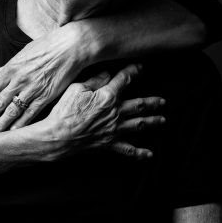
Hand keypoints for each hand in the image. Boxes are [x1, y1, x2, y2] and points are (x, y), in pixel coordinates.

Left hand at [0, 23, 87, 133]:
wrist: (69, 47)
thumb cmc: (47, 46)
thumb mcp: (24, 52)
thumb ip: (9, 65)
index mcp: (12, 68)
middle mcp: (19, 80)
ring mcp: (32, 89)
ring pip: (12, 111)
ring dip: (0, 124)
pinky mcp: (45, 96)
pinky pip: (30, 113)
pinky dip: (21, 124)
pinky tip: (13, 132)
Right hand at [41, 64, 164, 159]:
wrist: (59, 136)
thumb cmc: (65, 111)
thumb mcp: (76, 88)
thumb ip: (94, 80)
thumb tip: (107, 74)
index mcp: (107, 96)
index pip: (124, 80)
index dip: (133, 72)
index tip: (140, 68)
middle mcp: (115, 113)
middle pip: (139, 105)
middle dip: (152, 102)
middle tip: (162, 101)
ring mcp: (114, 129)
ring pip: (139, 125)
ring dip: (153, 122)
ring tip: (162, 120)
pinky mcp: (109, 144)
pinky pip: (128, 149)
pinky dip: (140, 153)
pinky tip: (150, 154)